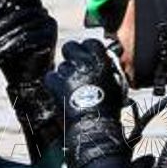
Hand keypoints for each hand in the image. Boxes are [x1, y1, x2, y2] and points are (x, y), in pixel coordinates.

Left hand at [0, 0, 56, 85]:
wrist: (24, 77)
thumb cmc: (10, 54)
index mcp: (34, 9)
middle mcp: (44, 15)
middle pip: (22, 11)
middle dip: (2, 20)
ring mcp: (49, 26)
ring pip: (24, 25)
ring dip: (5, 36)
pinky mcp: (50, 39)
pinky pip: (28, 37)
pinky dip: (12, 44)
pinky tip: (1, 52)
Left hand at [45, 39, 129, 167]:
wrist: (95, 125)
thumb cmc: (109, 108)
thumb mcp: (116, 83)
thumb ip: (109, 68)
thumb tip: (105, 60)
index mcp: (101, 60)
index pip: (90, 42)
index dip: (87, 50)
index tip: (87, 57)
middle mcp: (84, 62)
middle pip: (70, 47)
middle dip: (71, 56)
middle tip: (75, 68)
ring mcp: (69, 71)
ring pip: (61, 65)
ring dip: (64, 74)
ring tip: (71, 88)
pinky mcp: (56, 83)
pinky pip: (51, 76)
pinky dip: (54, 83)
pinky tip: (61, 92)